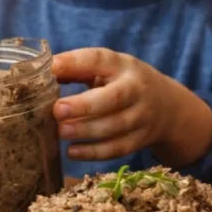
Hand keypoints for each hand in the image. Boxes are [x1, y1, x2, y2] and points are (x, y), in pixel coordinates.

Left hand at [52, 48, 172, 160]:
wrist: (167, 106)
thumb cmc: (122, 83)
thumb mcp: (106, 69)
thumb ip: (78, 69)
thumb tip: (44, 72)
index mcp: (123, 65)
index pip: (99, 60)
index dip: (75, 63)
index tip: (52, 68)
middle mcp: (136, 89)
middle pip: (112, 98)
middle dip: (84, 105)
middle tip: (57, 111)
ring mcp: (142, 116)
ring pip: (115, 126)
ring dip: (86, 130)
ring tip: (60, 132)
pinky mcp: (141, 139)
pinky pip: (118, 148)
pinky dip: (94, 152)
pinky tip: (72, 151)